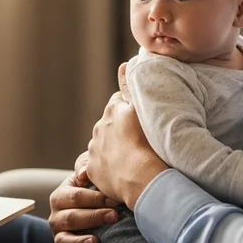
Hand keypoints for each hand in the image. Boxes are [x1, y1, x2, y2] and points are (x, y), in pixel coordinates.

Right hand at [49, 153, 119, 242]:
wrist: (95, 208)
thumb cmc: (95, 189)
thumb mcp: (91, 176)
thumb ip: (87, 169)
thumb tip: (84, 173)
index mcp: (61, 196)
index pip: (74, 197)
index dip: (94, 198)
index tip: (115, 200)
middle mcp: (56, 217)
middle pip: (70, 218)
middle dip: (93, 217)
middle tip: (114, 216)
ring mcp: (59, 236)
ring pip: (64, 241)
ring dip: (79, 242)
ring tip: (96, 242)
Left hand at [87, 91, 167, 210]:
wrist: (142, 178)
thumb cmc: (150, 142)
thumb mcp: (143, 109)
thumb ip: (131, 87)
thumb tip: (123, 64)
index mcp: (113, 110)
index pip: (119, 103)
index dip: (130, 111)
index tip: (140, 120)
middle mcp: (99, 127)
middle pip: (111, 124)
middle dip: (120, 130)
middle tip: (139, 140)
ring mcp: (94, 149)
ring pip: (104, 144)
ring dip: (114, 148)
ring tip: (132, 159)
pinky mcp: (92, 169)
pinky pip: (99, 166)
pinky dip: (108, 167)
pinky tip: (122, 172)